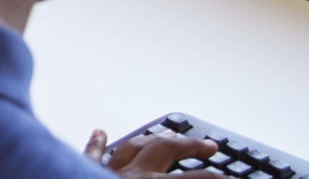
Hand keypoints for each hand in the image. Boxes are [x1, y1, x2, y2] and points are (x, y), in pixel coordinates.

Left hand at [84, 129, 224, 178]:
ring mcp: (101, 173)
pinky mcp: (78, 174)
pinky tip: (100, 133)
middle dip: (188, 145)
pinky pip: (89, 156)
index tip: (231, 178)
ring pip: (130, 146)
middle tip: (207, 146)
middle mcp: (128, 176)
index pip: (199, 178)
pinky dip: (96, 144)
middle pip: (164, 150)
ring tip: (166, 135)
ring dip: (150, 140)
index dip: (219, 178)